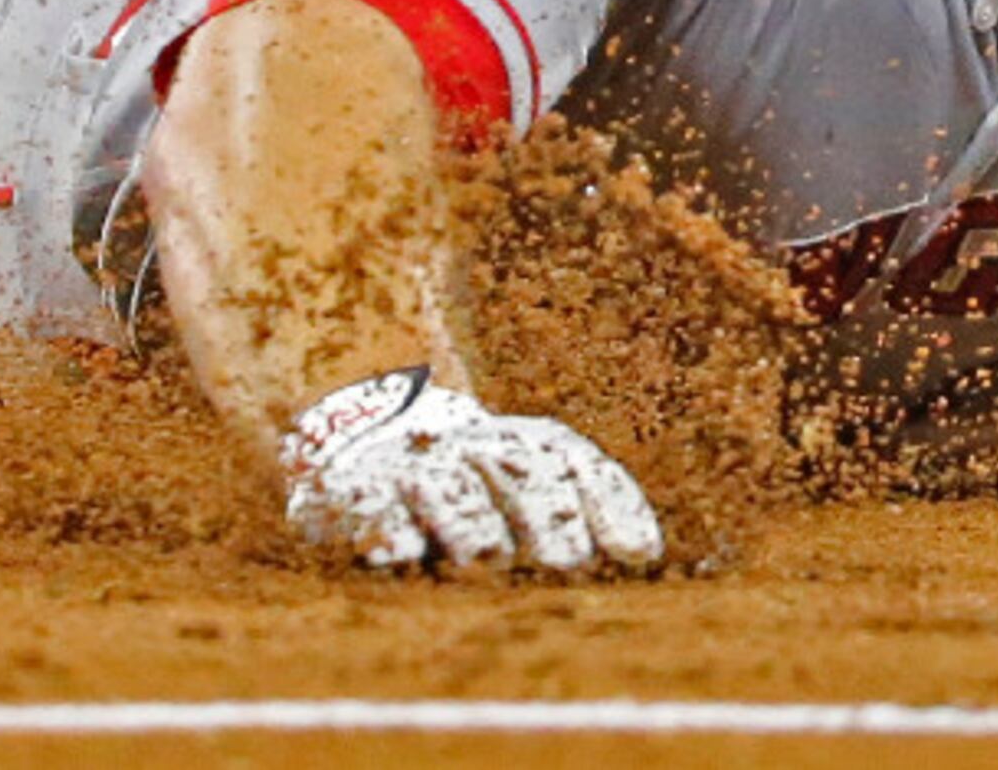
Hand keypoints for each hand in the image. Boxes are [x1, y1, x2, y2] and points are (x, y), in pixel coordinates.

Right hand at [279, 366, 663, 570]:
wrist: (365, 434)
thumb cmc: (474, 487)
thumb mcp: (529, 490)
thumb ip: (583, 514)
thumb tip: (647, 554)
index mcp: (527, 446)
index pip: (577, 466)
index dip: (610, 505)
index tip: (639, 554)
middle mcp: (475, 447)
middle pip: (521, 470)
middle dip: (547, 514)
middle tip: (564, 563)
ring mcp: (413, 464)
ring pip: (448, 486)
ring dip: (470, 522)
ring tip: (488, 558)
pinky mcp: (350, 490)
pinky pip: (370, 505)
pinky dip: (386, 528)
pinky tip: (402, 558)